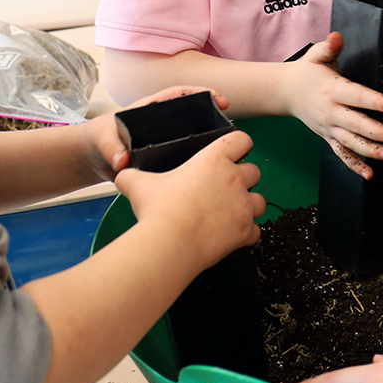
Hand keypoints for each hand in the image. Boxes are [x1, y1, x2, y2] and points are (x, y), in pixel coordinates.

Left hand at [79, 86, 231, 181]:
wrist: (94, 161)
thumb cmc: (99, 140)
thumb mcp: (102, 140)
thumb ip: (111, 148)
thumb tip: (121, 161)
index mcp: (151, 110)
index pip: (179, 95)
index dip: (200, 93)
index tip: (216, 98)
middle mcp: (163, 125)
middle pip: (194, 115)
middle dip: (213, 115)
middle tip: (229, 123)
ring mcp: (167, 142)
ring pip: (194, 137)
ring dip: (211, 141)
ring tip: (228, 148)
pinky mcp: (167, 160)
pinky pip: (187, 159)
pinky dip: (200, 162)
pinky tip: (212, 170)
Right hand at [113, 130, 265, 272]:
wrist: (170, 242)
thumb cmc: (158, 210)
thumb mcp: (137, 184)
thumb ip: (132, 175)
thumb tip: (122, 174)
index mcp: (214, 160)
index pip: (241, 140)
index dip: (239, 144)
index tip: (233, 152)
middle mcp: (234, 179)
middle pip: (254, 171)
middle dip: (244, 179)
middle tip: (225, 188)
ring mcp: (243, 206)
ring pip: (260, 200)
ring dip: (249, 205)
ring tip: (231, 212)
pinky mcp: (246, 231)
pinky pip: (255, 231)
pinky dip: (246, 233)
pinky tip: (231, 235)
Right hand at [287, 33, 382, 179]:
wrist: (285, 91)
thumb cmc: (307, 70)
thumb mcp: (316, 55)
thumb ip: (329, 46)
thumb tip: (337, 36)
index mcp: (333, 90)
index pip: (358, 96)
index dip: (377, 102)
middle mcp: (331, 112)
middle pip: (358, 125)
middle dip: (380, 132)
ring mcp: (329, 128)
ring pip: (352, 143)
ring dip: (372, 151)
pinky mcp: (328, 138)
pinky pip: (341, 154)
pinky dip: (354, 166)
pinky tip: (370, 175)